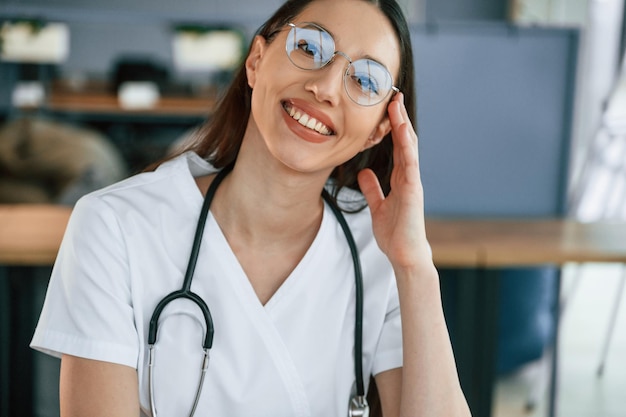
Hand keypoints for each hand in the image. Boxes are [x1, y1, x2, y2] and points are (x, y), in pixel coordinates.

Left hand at [358, 92, 428, 268]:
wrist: (404, 254)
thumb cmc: (394, 233)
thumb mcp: (378, 206)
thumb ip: (373, 189)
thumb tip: (365, 172)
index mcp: (400, 178)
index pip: (396, 147)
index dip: (391, 127)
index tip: (385, 108)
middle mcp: (408, 176)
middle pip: (404, 141)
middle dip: (398, 118)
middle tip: (393, 96)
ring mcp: (412, 182)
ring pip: (409, 147)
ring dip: (403, 125)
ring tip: (397, 105)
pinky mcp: (413, 190)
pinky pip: (410, 164)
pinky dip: (407, 146)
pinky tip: (403, 131)